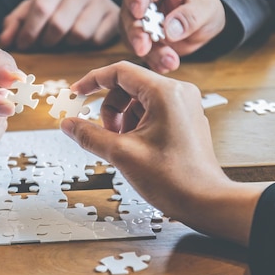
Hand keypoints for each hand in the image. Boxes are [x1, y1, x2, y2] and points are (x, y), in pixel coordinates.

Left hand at [0, 0, 118, 49]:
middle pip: (58, 24)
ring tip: (64, 40)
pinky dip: (86, 46)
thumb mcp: (35, 9)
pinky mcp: (114, 17)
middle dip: (46, 41)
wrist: (97, 5)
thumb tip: (5, 41)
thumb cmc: (60, 9)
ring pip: (77, 34)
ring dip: (67, 44)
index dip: (29, 31)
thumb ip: (16, 22)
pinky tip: (83, 41)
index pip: (41, 8)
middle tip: (44, 45)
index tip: (23, 45)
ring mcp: (100, 1)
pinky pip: (96, 40)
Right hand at [60, 61, 267, 245]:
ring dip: (122, 119)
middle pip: (128, 86)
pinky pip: (151, 111)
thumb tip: (68, 124)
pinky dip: (135, 125)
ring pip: (137, 100)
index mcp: (165, 93)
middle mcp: (177, 92)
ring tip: (124, 146)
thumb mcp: (121, 154)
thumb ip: (89, 135)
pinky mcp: (184, 119)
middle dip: (110, 109)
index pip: (119, 72)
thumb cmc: (174, 179)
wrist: (207, 202)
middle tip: (106, 135)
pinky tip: (136, 148)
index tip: (76, 93)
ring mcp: (183, 105)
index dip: (92, 81)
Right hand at [121, 0, 225, 72]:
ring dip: (148, 50)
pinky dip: (152, 58)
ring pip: (131, 33)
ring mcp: (138, 15)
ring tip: (168, 61)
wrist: (205, 24)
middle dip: (136, 32)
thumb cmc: (205, 6)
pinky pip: (140, 48)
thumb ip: (189, 17)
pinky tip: (166, 64)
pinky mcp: (138, 35)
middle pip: (129, 10)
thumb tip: (169, 30)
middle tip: (144, 48)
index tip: (139, 12)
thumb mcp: (206, 9)